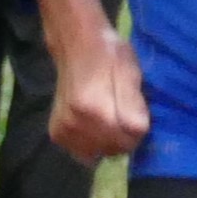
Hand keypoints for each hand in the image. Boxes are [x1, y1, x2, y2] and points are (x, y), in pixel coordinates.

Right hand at [46, 26, 151, 162]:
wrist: (76, 44)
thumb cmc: (108, 55)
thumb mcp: (131, 73)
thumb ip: (135, 105)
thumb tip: (137, 131)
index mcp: (99, 109)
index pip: (133, 136)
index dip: (139, 127)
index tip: (135, 113)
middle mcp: (79, 123)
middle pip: (116, 148)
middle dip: (124, 136)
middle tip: (120, 114)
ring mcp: (66, 129)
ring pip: (100, 152)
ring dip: (107, 142)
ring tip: (105, 119)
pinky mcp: (57, 133)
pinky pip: (82, 152)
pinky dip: (90, 143)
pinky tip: (90, 125)